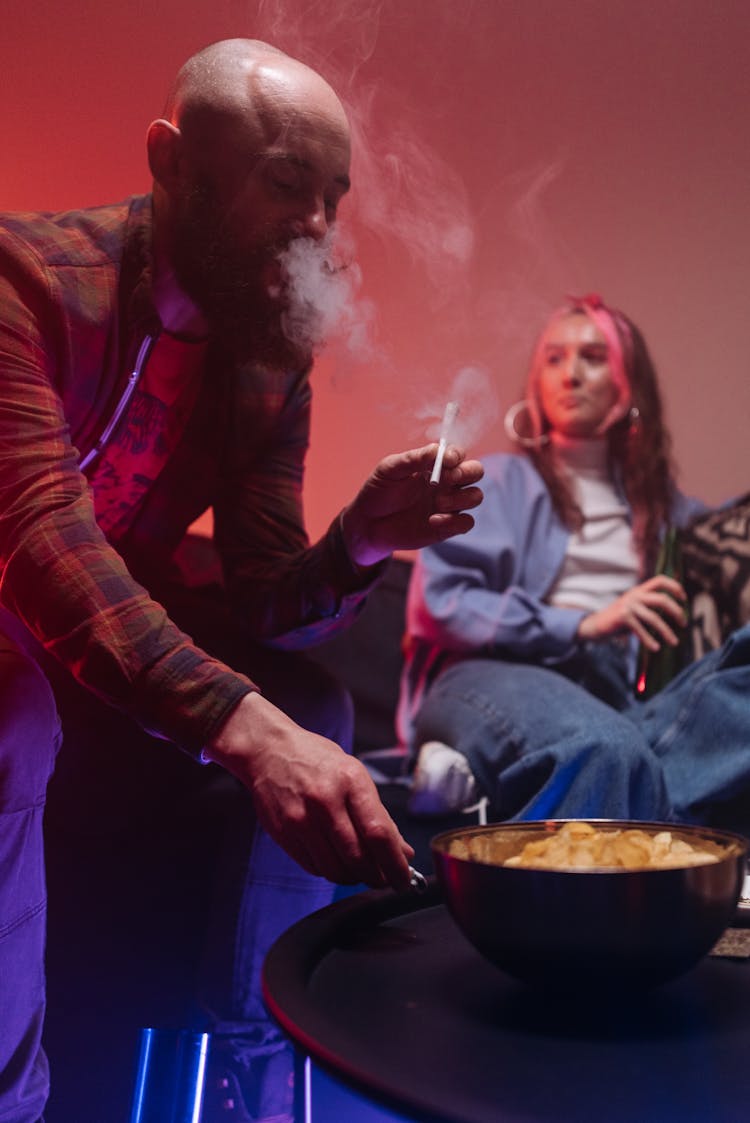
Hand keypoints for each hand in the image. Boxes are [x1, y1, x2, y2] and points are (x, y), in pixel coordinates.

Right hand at [204, 693, 414, 888]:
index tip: (405, 880)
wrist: (269, 750)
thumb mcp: (355, 775)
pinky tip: (335, 859)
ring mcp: (301, 819)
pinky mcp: (283, 834)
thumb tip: (403, 852)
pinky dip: (330, 871)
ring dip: (354, 878)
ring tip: (360, 869)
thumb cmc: (318, 761)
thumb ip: (378, 815)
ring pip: (335, 870)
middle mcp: (325, 801)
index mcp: (350, 781)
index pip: (379, 834)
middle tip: (384, 878)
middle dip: (377, 877)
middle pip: (358, 858)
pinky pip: (314, 868)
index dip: (395, 864)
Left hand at [340, 444, 483, 567]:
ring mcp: (448, 505)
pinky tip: (433, 520)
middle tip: (448, 478)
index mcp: (434, 464)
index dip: (457, 454)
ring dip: (461, 498)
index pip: (458, 454)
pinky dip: (455, 521)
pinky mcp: (447, 527)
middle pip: (475, 471)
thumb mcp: (390, 469)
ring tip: (438, 503)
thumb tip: (437, 450)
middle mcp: (446, 482)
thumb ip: (413, 459)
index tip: (447, 460)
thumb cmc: (379, 491)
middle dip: (467, 472)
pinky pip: (466, 522)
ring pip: (475, 496)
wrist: (368, 523)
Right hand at [577, 575, 686, 649]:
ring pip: (654, 617)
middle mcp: (634, 595)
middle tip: (683, 624)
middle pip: (662, 599)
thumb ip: (650, 606)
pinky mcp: (622, 617)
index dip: (675, 587)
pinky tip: (655, 648)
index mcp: (639, 590)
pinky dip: (649, 640)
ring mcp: (628, 605)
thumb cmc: (620, 620)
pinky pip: (641, 629)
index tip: (684, 600)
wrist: (595, 625)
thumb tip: (675, 613)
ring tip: (674, 642)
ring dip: (666, 631)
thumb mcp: (635, 608)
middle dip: (676, 612)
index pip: (660, 580)